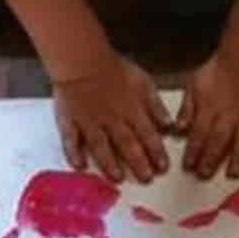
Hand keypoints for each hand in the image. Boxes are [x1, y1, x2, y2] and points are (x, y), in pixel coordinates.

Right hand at [51, 56, 171, 181]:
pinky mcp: (70, 120)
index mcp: (131, 110)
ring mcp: (89, 122)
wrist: (82, 59)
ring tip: (117, 178)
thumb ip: (155, 105)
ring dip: (110, 163)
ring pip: (101, 147)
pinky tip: (78, 166)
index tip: (163, 168)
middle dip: (138, 163)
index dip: (157, 152)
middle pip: (127, 145)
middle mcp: (112, 120)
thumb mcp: (143, 81)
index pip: (148, 135)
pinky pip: (71, 140)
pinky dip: (74, 153)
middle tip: (146, 178)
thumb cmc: (113, 67)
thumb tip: (168, 125)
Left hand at [178, 51, 238, 179]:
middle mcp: (230, 116)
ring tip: (234, 173)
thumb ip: (187, 108)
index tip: (189, 167)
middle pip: (218, 143)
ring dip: (238, 160)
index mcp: (210, 109)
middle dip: (210, 161)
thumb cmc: (222, 67)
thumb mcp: (195, 83)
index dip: (193, 152)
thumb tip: (179, 129)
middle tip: (204, 175)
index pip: (198, 136)